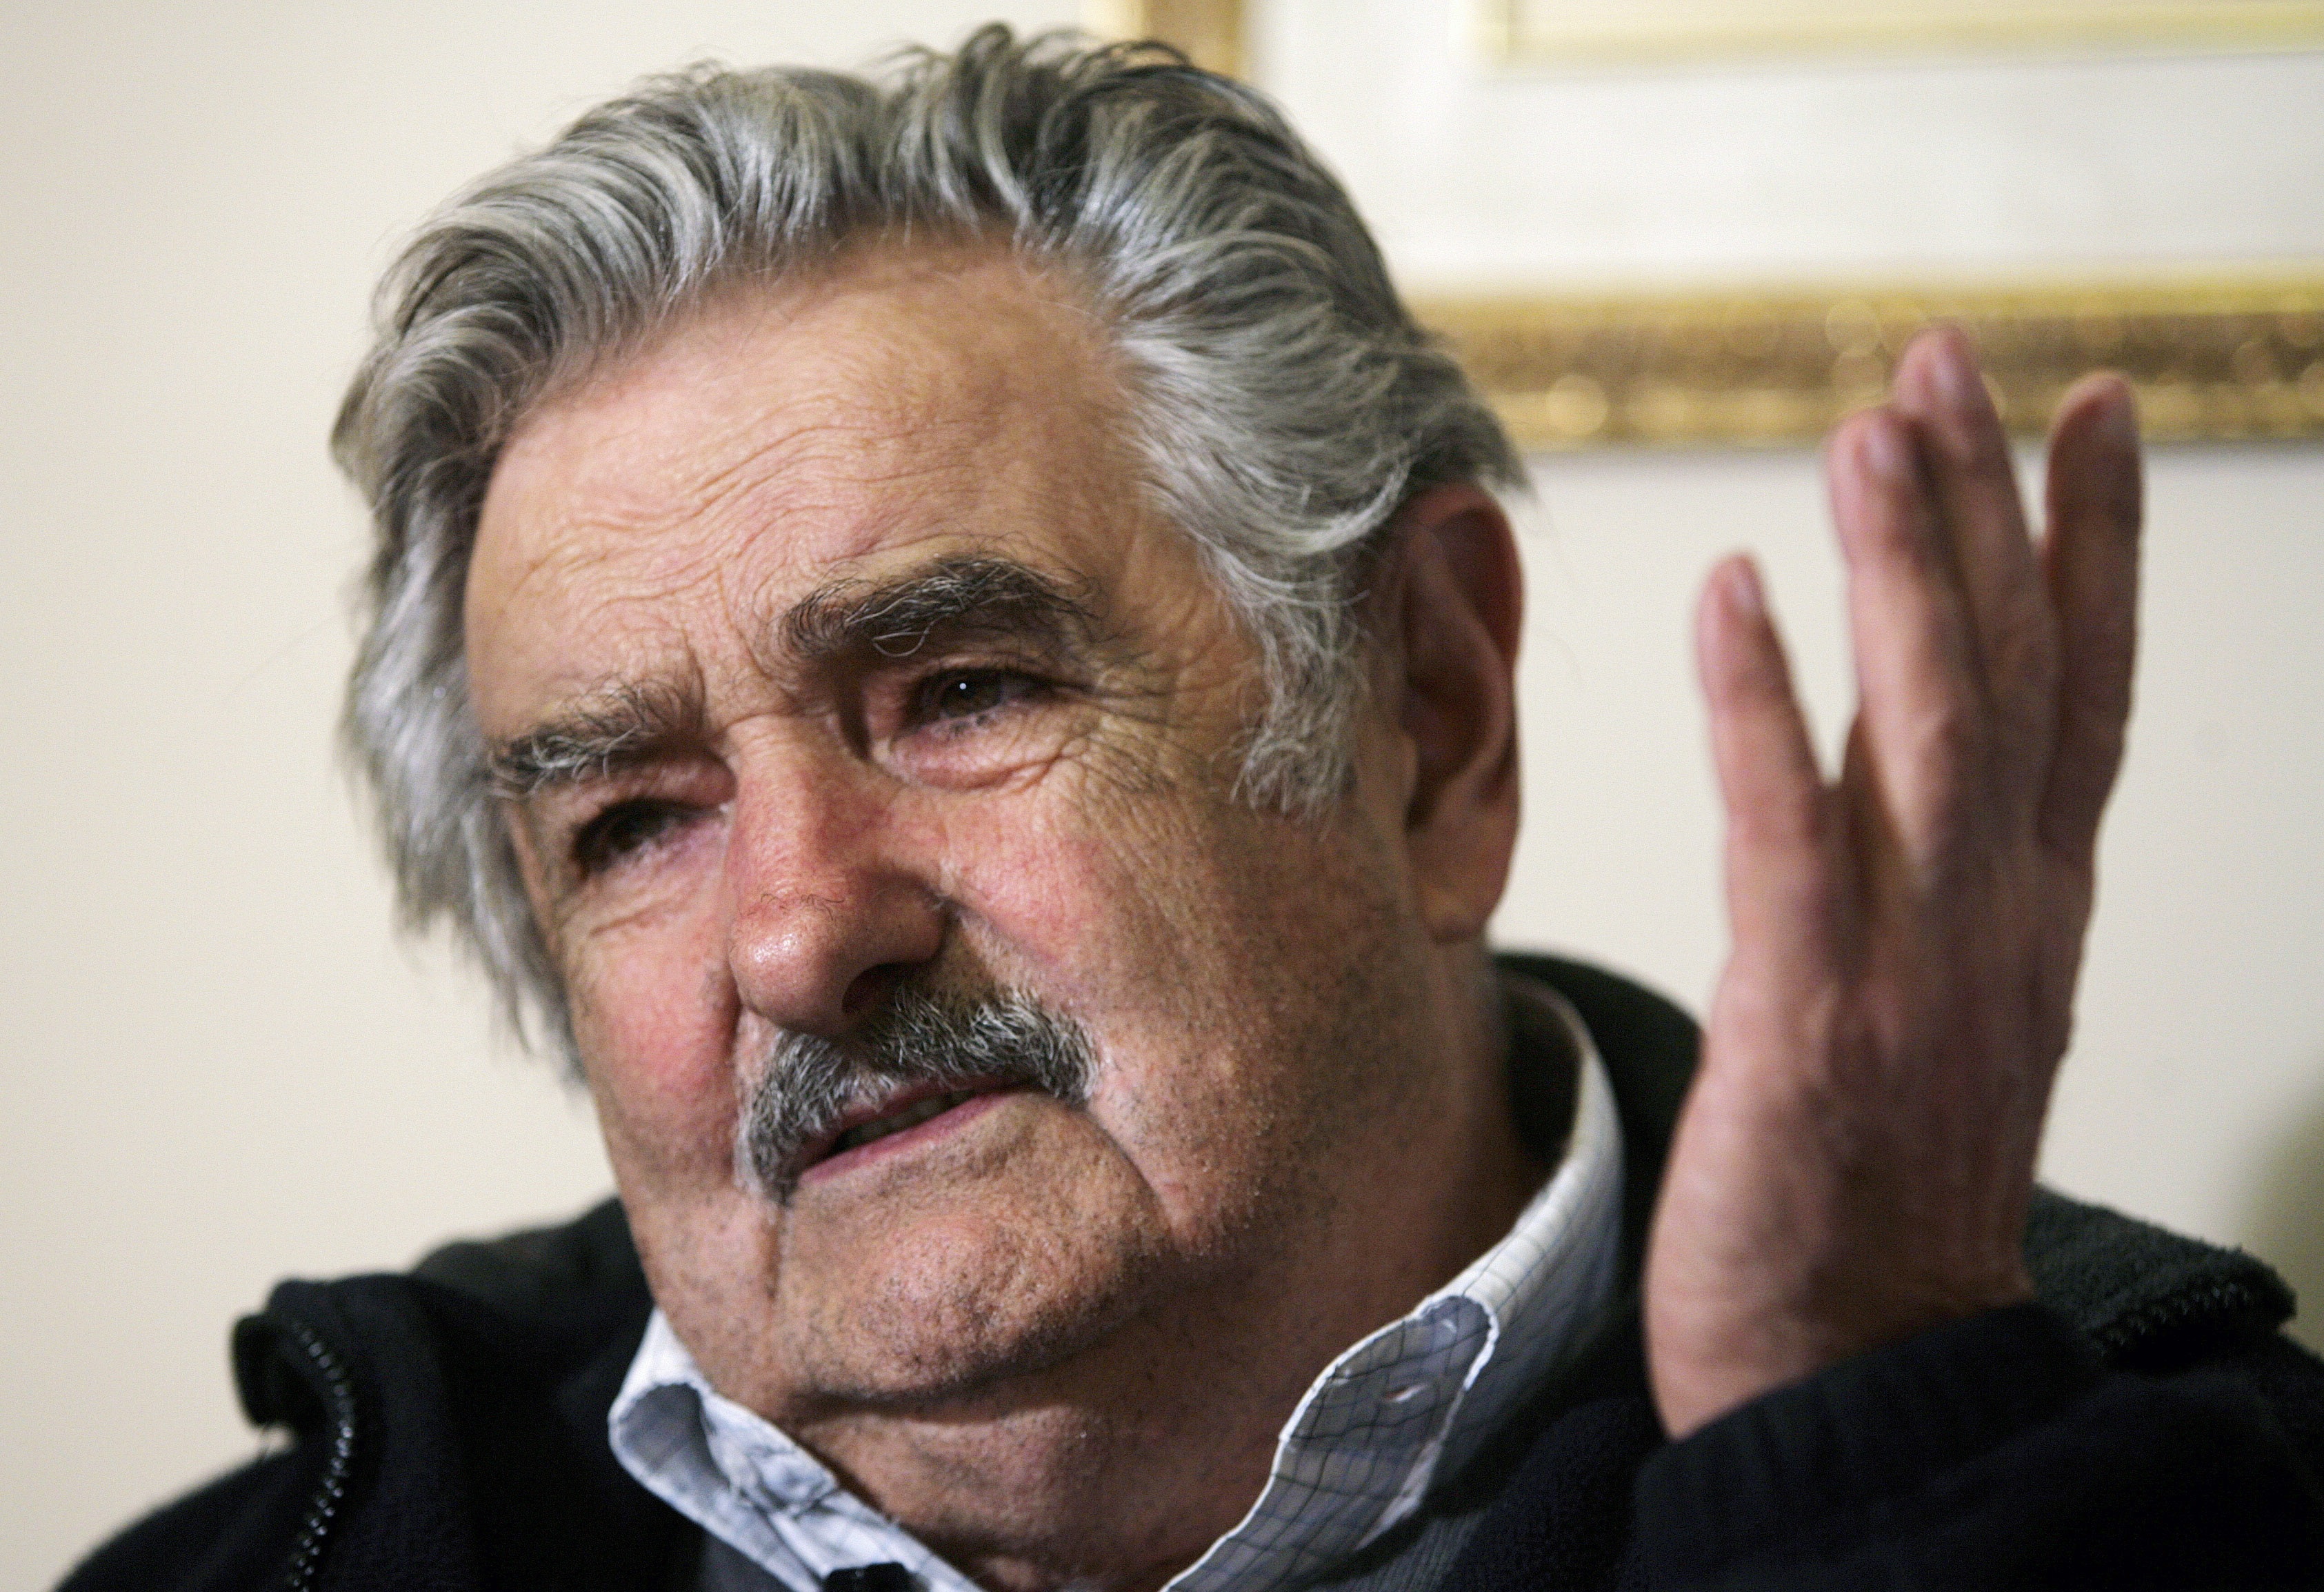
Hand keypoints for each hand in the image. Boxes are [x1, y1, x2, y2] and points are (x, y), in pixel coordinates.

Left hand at [1644, 329, 2143, 1438]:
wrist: (1860, 1365)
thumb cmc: (1881, 1180)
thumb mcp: (1939, 999)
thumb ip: (1925, 861)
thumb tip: (1887, 726)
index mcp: (2034, 910)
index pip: (2086, 692)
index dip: (2092, 544)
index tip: (2087, 408)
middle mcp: (2000, 917)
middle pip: (2019, 673)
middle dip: (1988, 505)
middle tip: (1946, 358)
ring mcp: (1916, 964)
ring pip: (1934, 725)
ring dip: (1906, 566)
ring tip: (1872, 423)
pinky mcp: (1812, 1016)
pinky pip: (1792, 832)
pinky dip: (1766, 705)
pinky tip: (1738, 590)